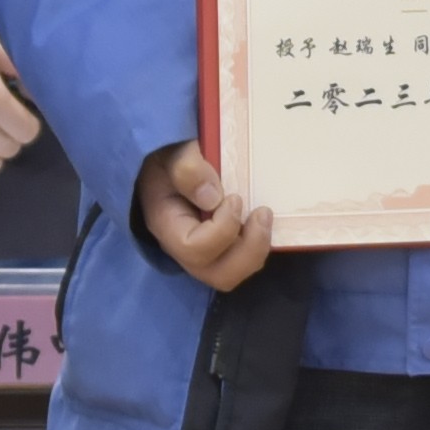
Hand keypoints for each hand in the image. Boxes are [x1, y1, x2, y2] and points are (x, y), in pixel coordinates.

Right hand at [136, 140, 272, 293]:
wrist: (167, 167)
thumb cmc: (169, 160)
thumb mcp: (172, 154)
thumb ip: (187, 168)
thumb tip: (212, 197)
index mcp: (166, 225)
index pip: (193, 248)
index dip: (222, 229)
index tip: (235, 198)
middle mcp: (183, 250)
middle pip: (218, 275)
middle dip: (248, 251)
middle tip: (262, 214)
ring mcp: (203, 254)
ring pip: (232, 274)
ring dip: (256, 250)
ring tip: (264, 217)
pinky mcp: (220, 250)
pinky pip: (241, 263)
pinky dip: (257, 247)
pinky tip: (261, 222)